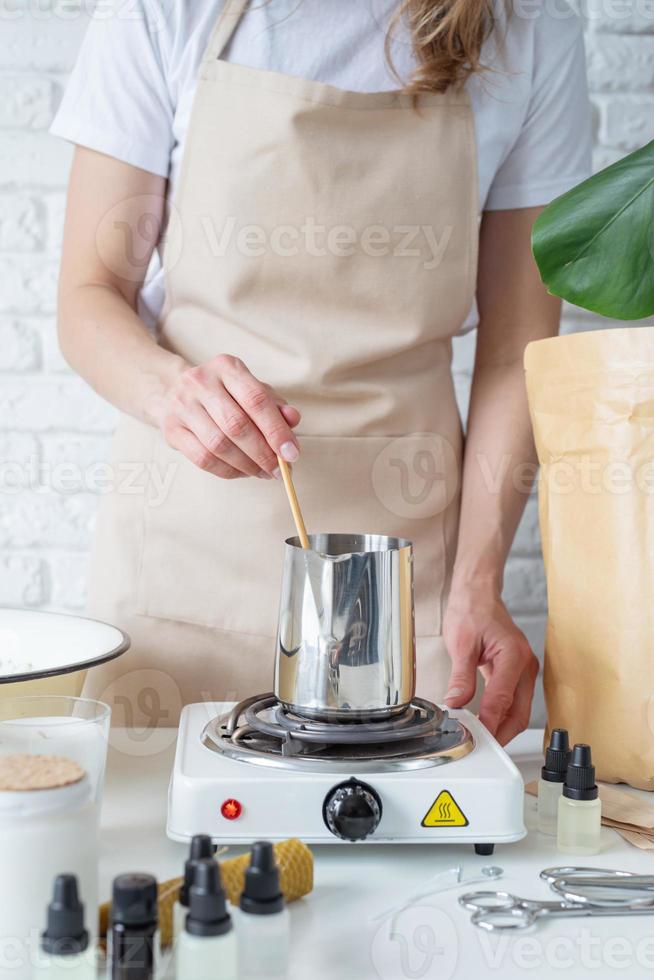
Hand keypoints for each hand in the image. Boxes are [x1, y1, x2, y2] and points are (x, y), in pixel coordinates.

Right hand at [156, 354, 300, 478]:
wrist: (173, 391)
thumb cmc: (223, 393)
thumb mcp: (251, 390)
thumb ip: (275, 405)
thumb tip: (293, 420)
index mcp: (227, 367)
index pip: (256, 399)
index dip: (277, 430)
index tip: (292, 453)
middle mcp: (201, 381)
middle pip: (237, 425)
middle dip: (263, 453)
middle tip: (279, 470)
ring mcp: (182, 405)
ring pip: (219, 445)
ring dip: (247, 465)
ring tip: (263, 473)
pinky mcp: (171, 429)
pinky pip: (202, 458)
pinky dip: (227, 471)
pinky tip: (242, 472)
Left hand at [442, 585, 539, 745]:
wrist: (479, 594)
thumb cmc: (472, 610)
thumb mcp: (461, 643)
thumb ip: (461, 677)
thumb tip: (456, 704)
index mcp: (514, 655)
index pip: (502, 698)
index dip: (490, 722)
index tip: (478, 737)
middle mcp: (525, 664)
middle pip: (519, 712)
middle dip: (502, 733)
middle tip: (482, 746)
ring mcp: (524, 669)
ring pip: (519, 709)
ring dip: (503, 726)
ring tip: (482, 738)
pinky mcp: (517, 672)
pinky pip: (514, 700)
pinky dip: (502, 714)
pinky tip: (486, 722)